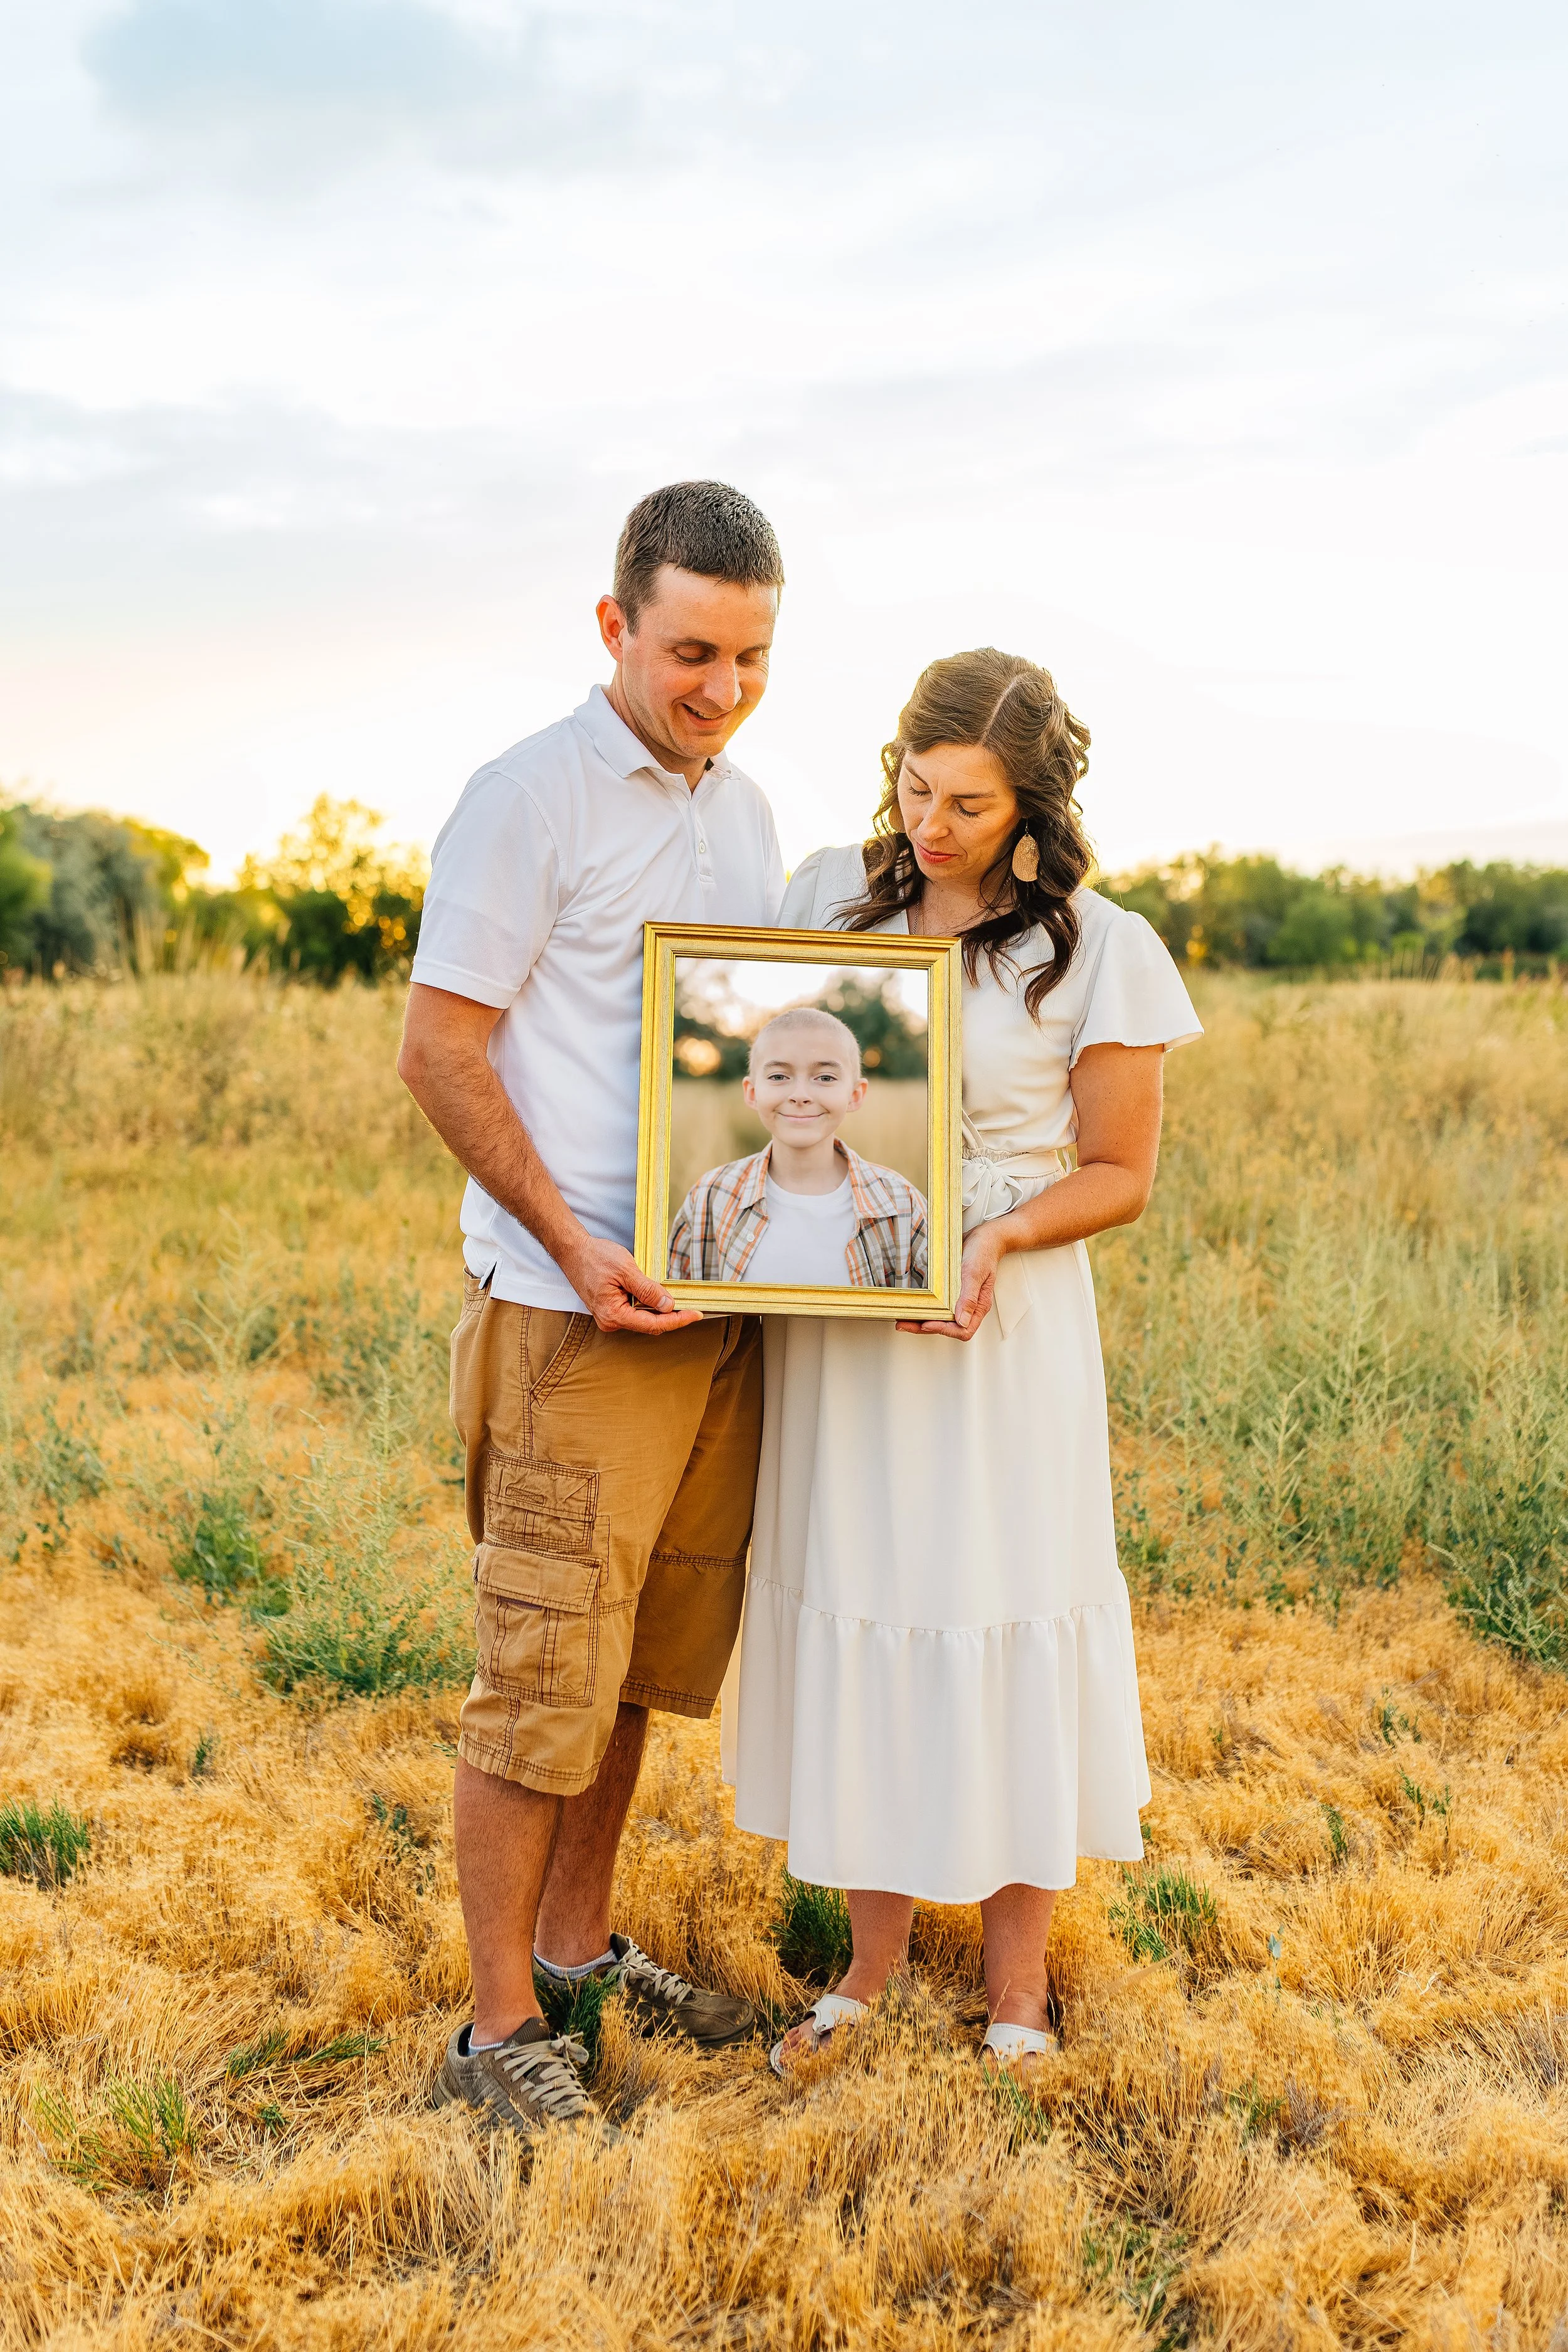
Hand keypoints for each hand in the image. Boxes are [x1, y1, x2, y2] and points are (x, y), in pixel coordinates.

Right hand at [558, 1232, 701, 1334]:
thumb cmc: (595, 1257)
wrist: (573, 1251)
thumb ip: (648, 1289)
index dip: (678, 1321)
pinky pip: (634, 1312)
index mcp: (614, 1314)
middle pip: (650, 1325)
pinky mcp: (610, 1310)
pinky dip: (648, 1306)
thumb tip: (668, 1305)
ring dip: (659, 1310)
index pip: (653, 1324)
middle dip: (671, 1317)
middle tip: (692, 1307)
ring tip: (676, 1299)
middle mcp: (611, 1321)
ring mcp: (609, 1317)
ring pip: (643, 1319)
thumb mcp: (626, 1270)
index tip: (695, 1315)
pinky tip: (657, 1296)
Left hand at [896, 1225, 1003, 1342]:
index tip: (926, 1323)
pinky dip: (926, 1307)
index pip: (963, 1330)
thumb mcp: (974, 1273)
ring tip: (903, 1318)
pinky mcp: (952, 1292)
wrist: (985, 1237)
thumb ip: (969, 1298)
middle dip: (925, 1327)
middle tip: (903, 1324)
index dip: (944, 1330)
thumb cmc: (983, 1253)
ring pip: (941, 1317)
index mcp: (978, 1306)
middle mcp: (969, 1306)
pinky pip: (938, 1304)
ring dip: (922, 1319)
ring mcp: (960, 1299)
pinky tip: (914, 1304)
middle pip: (948, 1327)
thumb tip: (962, 1321)